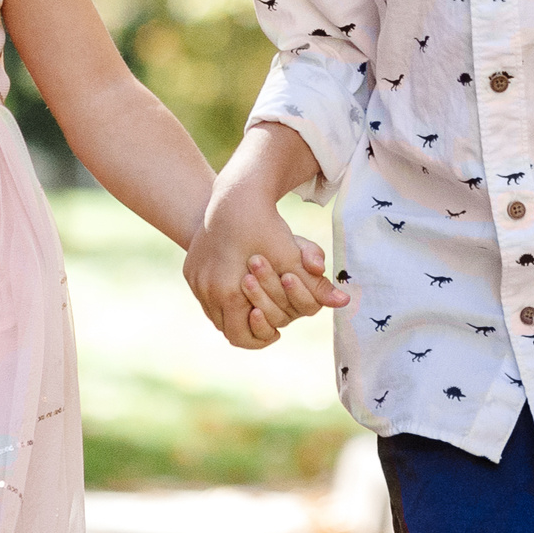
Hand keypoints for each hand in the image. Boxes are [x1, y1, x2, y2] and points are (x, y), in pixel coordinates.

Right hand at [184, 191, 348, 347]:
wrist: (234, 194)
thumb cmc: (265, 227)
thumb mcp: (292, 256)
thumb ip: (315, 286)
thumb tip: (344, 303)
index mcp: (228, 293)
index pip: (242, 337)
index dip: (261, 338)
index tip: (276, 331)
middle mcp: (206, 290)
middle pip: (227, 328)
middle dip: (248, 326)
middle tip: (267, 318)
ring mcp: (195, 280)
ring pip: (215, 312)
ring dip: (234, 312)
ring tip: (255, 303)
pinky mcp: (189, 269)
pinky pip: (205, 295)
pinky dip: (222, 296)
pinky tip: (239, 285)